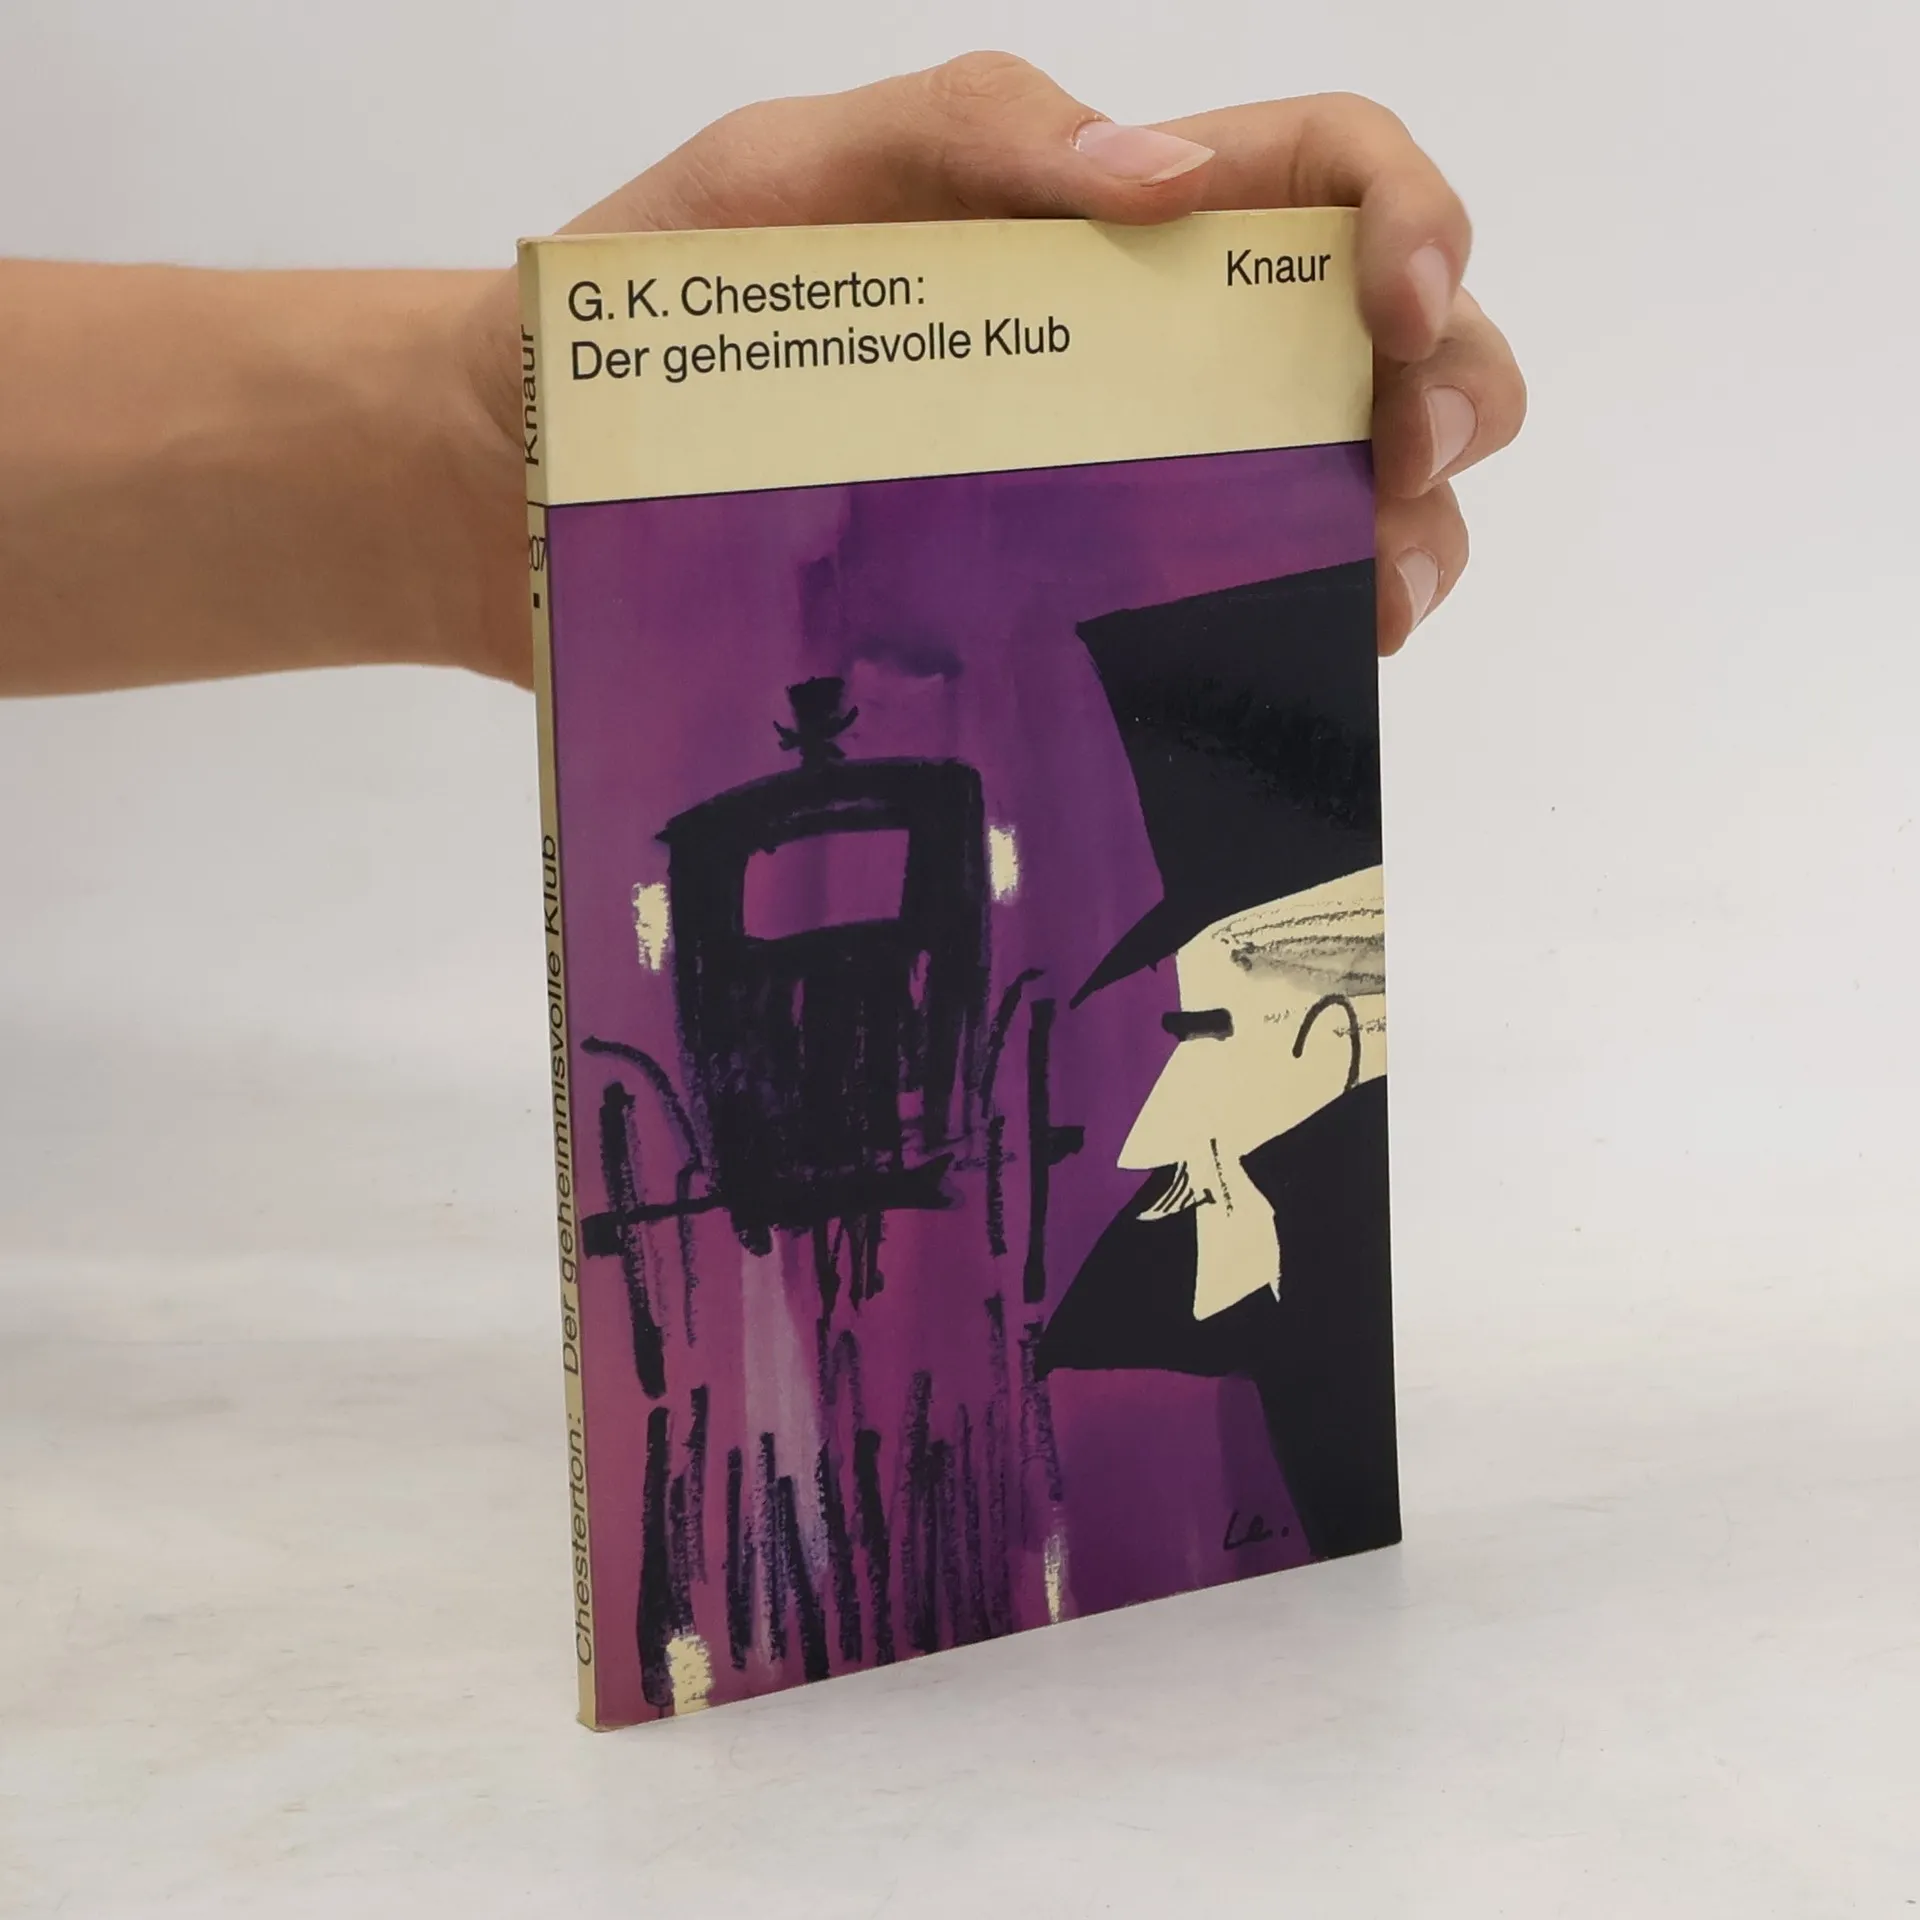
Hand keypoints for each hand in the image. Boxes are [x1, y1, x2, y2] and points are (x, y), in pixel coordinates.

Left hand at [467, 52, 1524, 658]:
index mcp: (1110, 219)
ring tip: (1371, 587)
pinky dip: (1314, 633)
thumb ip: (981, 132)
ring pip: (1355, 500)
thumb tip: (1170, 179)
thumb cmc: (665, 311)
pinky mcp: (1087, 608)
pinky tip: (1309, 652)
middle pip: (1391, 348)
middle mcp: (1153, 357)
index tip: (1399, 311)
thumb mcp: (800, 172)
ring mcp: (1133, 491)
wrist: (547, 483)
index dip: (1413, 220)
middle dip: (1449, 390)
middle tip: (1391, 462)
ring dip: (1413, 534)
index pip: (1327, 175)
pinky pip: (1247, 621)